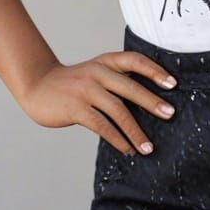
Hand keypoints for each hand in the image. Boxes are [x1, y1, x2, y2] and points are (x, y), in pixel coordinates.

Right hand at [19, 50, 177, 156]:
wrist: (37, 85)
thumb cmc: (73, 84)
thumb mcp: (95, 73)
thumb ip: (116, 81)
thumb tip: (149, 103)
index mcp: (106, 62)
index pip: (135, 60)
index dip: (155, 70)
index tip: (173, 84)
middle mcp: (97, 73)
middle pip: (130, 87)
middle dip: (152, 102)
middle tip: (170, 114)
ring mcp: (86, 90)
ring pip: (118, 110)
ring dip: (135, 131)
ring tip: (148, 147)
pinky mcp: (75, 108)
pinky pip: (101, 125)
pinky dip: (116, 139)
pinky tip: (126, 149)